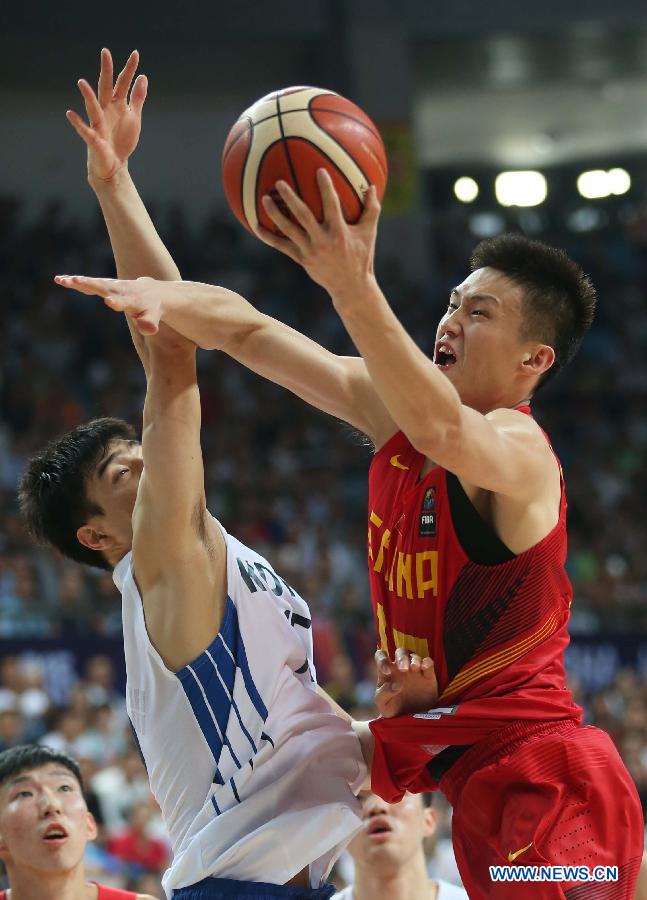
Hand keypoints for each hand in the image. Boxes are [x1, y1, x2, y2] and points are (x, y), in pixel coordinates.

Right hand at [55, 274, 164, 334]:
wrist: (154, 292)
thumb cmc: (152, 309)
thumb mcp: (153, 318)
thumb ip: (149, 324)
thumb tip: (149, 329)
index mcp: (133, 300)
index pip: (124, 302)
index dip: (117, 302)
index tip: (109, 301)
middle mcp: (121, 290)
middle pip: (105, 287)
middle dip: (91, 285)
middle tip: (75, 281)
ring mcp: (112, 286)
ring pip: (94, 283)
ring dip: (79, 282)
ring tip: (62, 280)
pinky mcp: (105, 285)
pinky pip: (89, 284)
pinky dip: (75, 282)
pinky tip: (59, 279)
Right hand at [67, 48, 146, 182]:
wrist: (115, 165)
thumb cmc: (122, 140)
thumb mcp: (134, 118)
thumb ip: (137, 98)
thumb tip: (142, 77)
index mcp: (117, 105)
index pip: (122, 83)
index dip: (129, 69)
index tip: (135, 53)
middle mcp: (105, 110)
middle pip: (106, 88)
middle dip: (106, 71)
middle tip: (105, 52)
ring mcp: (98, 124)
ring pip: (92, 107)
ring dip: (87, 96)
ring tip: (81, 83)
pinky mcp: (94, 139)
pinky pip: (85, 130)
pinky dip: (78, 123)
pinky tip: (70, 114)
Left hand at [257, 168, 380, 301]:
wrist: (350, 287)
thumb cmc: (362, 256)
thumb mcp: (369, 233)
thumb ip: (372, 210)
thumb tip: (373, 186)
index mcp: (339, 232)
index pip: (332, 205)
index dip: (326, 188)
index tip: (319, 170)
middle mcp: (323, 240)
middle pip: (303, 216)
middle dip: (291, 198)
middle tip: (280, 182)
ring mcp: (310, 251)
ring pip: (289, 230)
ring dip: (275, 214)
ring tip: (264, 199)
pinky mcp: (301, 259)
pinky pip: (281, 246)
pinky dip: (268, 237)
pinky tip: (255, 225)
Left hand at [374, 648, 438, 718]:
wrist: (411, 720)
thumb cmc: (393, 709)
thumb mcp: (383, 705)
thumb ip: (384, 694)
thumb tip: (395, 685)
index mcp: (387, 671)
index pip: (381, 655)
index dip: (382, 659)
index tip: (386, 671)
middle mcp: (400, 667)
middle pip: (400, 652)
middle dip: (401, 657)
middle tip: (403, 669)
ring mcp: (415, 670)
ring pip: (414, 655)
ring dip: (414, 659)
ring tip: (414, 668)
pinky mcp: (428, 676)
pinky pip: (428, 663)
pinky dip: (427, 662)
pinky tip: (425, 668)